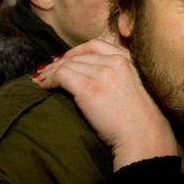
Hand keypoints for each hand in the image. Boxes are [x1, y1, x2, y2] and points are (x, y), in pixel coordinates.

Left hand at [33, 37, 177, 169]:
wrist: (143, 138)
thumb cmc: (137, 123)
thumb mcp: (130, 90)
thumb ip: (114, 78)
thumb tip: (87, 76)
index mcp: (127, 61)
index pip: (95, 45)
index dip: (76, 51)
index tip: (65, 60)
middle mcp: (115, 62)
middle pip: (79, 56)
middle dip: (60, 63)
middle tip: (45, 72)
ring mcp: (103, 74)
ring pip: (68, 64)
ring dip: (50, 72)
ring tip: (40, 80)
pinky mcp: (90, 88)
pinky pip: (61, 75)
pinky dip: (48, 80)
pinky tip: (43, 87)